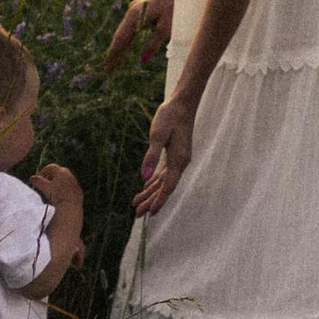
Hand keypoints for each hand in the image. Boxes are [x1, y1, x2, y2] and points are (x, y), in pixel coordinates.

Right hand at [32, 159, 82, 220]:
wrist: (71, 207)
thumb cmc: (57, 195)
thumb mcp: (45, 187)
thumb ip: (38, 181)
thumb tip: (32, 178)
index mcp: (61, 171)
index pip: (50, 167)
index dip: (42, 172)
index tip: (37, 180)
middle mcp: (69, 174)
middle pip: (57, 173)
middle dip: (49, 177)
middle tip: (43, 184)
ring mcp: (75, 182)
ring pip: (63, 180)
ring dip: (56, 183)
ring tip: (50, 191)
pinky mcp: (78, 190)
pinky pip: (68, 187)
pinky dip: (62, 189)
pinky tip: (59, 197)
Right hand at [104, 0, 174, 73]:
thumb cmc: (176, 7)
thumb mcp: (166, 28)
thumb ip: (152, 44)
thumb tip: (142, 60)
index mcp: (135, 15)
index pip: (120, 39)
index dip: (114, 54)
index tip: (108, 67)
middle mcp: (132, 11)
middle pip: (120, 36)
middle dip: (115, 53)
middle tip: (108, 69)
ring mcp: (136, 9)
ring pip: (125, 32)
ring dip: (120, 47)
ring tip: (115, 62)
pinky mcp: (142, 9)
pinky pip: (131, 27)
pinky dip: (128, 39)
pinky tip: (125, 48)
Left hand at [134, 90, 196, 214]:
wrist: (182, 104)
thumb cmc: (170, 117)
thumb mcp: (157, 135)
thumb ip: (151, 157)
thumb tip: (143, 178)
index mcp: (178, 160)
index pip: (168, 186)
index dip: (159, 200)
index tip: (150, 213)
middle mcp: (180, 163)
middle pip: (165, 187)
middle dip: (151, 201)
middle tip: (137, 214)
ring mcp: (178, 159)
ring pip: (163, 181)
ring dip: (151, 193)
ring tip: (137, 204)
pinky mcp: (174, 154)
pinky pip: (164, 173)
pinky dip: (154, 181)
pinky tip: (146, 186)